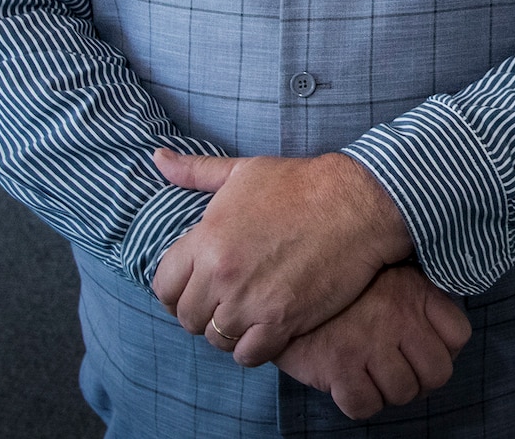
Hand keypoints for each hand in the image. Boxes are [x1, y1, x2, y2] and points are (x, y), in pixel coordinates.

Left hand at [151, 150, 412, 366]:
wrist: (356, 203)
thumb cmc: (300, 183)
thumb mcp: (243, 171)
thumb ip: (195, 171)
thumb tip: (158, 158)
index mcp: (206, 239)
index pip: (164, 287)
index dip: (177, 290)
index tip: (197, 286)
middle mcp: (222, 275)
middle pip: (187, 317)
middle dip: (202, 311)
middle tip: (225, 300)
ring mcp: (251, 301)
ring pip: (215, 338)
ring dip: (228, 330)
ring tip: (247, 313)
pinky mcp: (282, 321)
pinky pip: (247, 355)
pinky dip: (252, 347)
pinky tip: (265, 329)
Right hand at [276, 265, 471, 419]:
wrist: (288, 294)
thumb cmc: (347, 295)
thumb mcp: (393, 279)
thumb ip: (422, 302)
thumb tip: (449, 343)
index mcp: (414, 290)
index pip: (459, 335)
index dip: (444, 351)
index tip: (422, 351)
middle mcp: (396, 314)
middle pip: (437, 373)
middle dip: (420, 381)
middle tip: (399, 372)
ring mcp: (368, 340)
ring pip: (403, 393)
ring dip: (388, 392)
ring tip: (372, 374)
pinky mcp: (338, 365)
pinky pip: (366, 407)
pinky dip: (360, 402)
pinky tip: (350, 382)